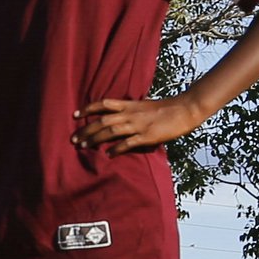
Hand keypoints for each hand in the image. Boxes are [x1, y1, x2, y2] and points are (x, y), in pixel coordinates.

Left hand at [74, 95, 203, 154]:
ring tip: (83, 146)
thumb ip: (130, 112)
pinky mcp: (147, 136)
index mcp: (130, 105)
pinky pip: (128, 143)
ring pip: (111, 131)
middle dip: (86, 130)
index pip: (104, 104)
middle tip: (74, 139)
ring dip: (95, 139)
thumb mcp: (144, 107)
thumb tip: (119, 119)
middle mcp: (131, 114)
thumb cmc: (166, 109)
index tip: (75, 115)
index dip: (88, 109)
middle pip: (102, 120)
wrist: (184, 110)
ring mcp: (138, 125)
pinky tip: (108, 154)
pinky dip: (116, 149)